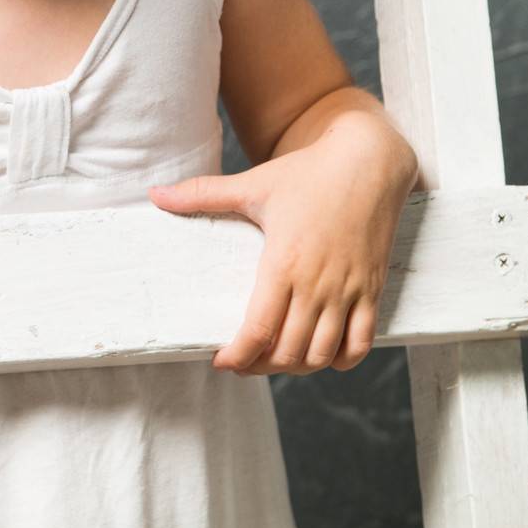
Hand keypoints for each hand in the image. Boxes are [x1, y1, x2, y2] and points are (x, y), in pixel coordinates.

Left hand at [146, 135, 414, 375]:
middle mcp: (317, 284)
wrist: (368, 160)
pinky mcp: (372, 290)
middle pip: (288, 352)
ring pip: (322, 355)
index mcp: (283, 262)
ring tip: (276, 358)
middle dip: (261, 365)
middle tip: (243, 360)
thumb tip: (155, 194)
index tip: (221, 361)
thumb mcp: (252, 184)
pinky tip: (321, 353)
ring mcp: (348, 290)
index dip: (238, 356)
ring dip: (297, 367)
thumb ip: (202, 194)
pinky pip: (360, 344)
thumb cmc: (308, 173)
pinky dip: (340, 360)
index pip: (258, 331)